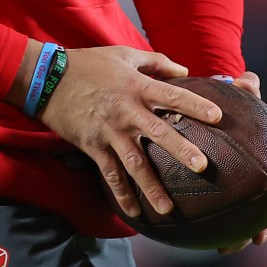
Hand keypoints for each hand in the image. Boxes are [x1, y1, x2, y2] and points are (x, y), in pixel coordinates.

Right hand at [35, 46, 222, 219]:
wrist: (49, 78)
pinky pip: (110, 173)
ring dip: (152, 186)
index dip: (195, 105)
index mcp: (136, 85)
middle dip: (181, 150)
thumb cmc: (90, 63)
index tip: (217, 117)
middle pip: (158, 131)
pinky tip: (136, 212)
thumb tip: (184, 70)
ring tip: (169, 209)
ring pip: (134, 161)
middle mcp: (126, 109)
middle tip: (203, 166)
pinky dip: (122, 193)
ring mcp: (109, 130)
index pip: (171, 95)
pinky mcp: (93, 145)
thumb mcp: (123, 54)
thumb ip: (156, 61)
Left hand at [217, 71, 266, 254]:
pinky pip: (230, 220)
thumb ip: (246, 87)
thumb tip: (245, 81)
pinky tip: (212, 243)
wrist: (216, 116)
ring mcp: (250, 191)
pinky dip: (225, 233)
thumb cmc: (234, 105)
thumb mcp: (240, 94)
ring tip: (232, 245)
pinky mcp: (230, 199)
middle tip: (261, 234)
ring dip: (245, 236)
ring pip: (255, 221)